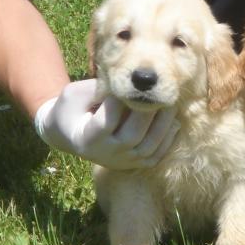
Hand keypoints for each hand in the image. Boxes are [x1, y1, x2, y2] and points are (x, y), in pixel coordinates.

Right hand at [34, 79, 179, 168]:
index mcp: (88, 138)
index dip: (119, 103)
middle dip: (147, 113)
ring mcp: (122, 161)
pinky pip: (155, 156)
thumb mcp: (74, 94)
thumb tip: (125, 80)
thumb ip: (96, 88)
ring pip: (148, 148)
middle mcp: (106, 154)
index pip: (107, 122)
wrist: (70, 134)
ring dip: (163, 125)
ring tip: (170, 104)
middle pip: (132, 136)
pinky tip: (174, 122)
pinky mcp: (134, 164)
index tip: (127, 84)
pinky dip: (167, 140)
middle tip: (157, 93)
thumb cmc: (72, 108)